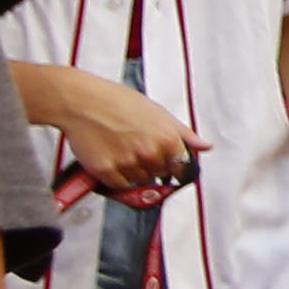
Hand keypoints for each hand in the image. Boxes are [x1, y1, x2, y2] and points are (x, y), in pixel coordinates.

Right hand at [45, 71, 200, 199]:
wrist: (82, 101)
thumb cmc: (118, 102)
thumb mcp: (158, 112)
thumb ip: (184, 133)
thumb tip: (205, 146)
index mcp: (167, 139)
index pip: (182, 168)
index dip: (174, 166)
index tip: (168, 165)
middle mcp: (150, 153)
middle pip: (160, 175)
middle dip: (153, 165)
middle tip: (137, 148)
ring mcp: (128, 164)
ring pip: (141, 182)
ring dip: (135, 172)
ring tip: (123, 150)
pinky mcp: (107, 172)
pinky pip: (121, 186)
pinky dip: (118, 177)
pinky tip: (113, 159)